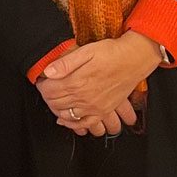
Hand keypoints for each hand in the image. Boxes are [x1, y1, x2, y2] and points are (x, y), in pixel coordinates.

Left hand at [36, 33, 162, 129]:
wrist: (134, 60)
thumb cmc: (111, 53)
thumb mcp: (86, 51)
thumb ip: (66, 63)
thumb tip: (48, 72)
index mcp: (77, 81)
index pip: (49, 91)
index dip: (42, 86)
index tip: (42, 81)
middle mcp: (84, 97)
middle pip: (55, 103)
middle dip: (47, 97)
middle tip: (47, 89)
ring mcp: (94, 106)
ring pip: (66, 115)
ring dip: (56, 109)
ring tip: (54, 100)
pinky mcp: (103, 111)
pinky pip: (85, 124)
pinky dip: (73, 125)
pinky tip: (66, 120)